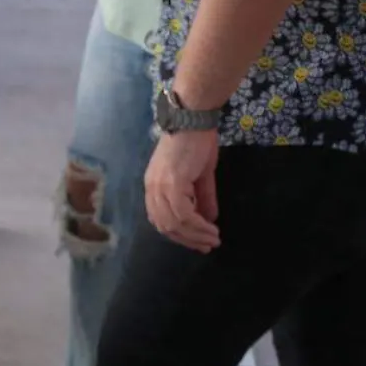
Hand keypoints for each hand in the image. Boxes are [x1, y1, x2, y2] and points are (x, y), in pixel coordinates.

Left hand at [144, 127, 221, 252]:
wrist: (193, 119)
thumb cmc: (196, 142)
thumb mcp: (200, 175)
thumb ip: (202, 198)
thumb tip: (209, 220)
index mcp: (153, 185)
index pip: (159, 219)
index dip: (178, 235)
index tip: (197, 243)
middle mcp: (152, 188)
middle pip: (165, 225)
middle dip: (187, 239)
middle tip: (207, 246)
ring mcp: (160, 185)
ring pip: (173, 223)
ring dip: (195, 235)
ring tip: (213, 239)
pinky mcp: (172, 183)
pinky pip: (183, 214)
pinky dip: (197, 225)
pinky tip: (211, 228)